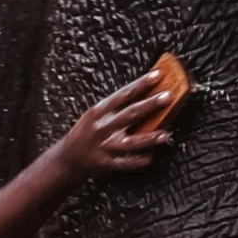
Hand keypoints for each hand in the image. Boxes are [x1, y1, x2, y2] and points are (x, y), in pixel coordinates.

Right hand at [58, 69, 173, 177]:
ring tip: (165, 134)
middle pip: (130, 114)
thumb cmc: (87, 131)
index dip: (141, 84)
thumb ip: (117, 106)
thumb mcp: (96, 113)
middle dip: (150, 105)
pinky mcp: (107, 163)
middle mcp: (103, 127)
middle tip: (167, 97)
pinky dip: (139, 160)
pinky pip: (126, 162)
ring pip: (130, 142)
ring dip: (149, 138)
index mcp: (100, 110)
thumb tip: (147, 93)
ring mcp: (105, 146)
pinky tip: (151, 156)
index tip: (157, 75)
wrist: (69, 157)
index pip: (124, 94)